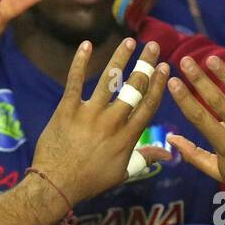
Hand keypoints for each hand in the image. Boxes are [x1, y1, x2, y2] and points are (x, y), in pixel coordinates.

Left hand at [30, 38, 170, 204]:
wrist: (57, 184)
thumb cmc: (91, 181)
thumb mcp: (123, 173)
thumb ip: (145, 158)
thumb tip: (168, 154)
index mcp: (127, 137)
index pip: (148, 105)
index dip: (158, 85)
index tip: (165, 68)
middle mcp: (112, 122)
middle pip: (134, 88)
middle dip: (145, 64)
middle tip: (154, 46)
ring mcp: (89, 114)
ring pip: (109, 80)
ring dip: (120, 58)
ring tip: (130, 41)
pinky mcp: (67, 109)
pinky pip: (74, 81)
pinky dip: (80, 62)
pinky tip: (86, 45)